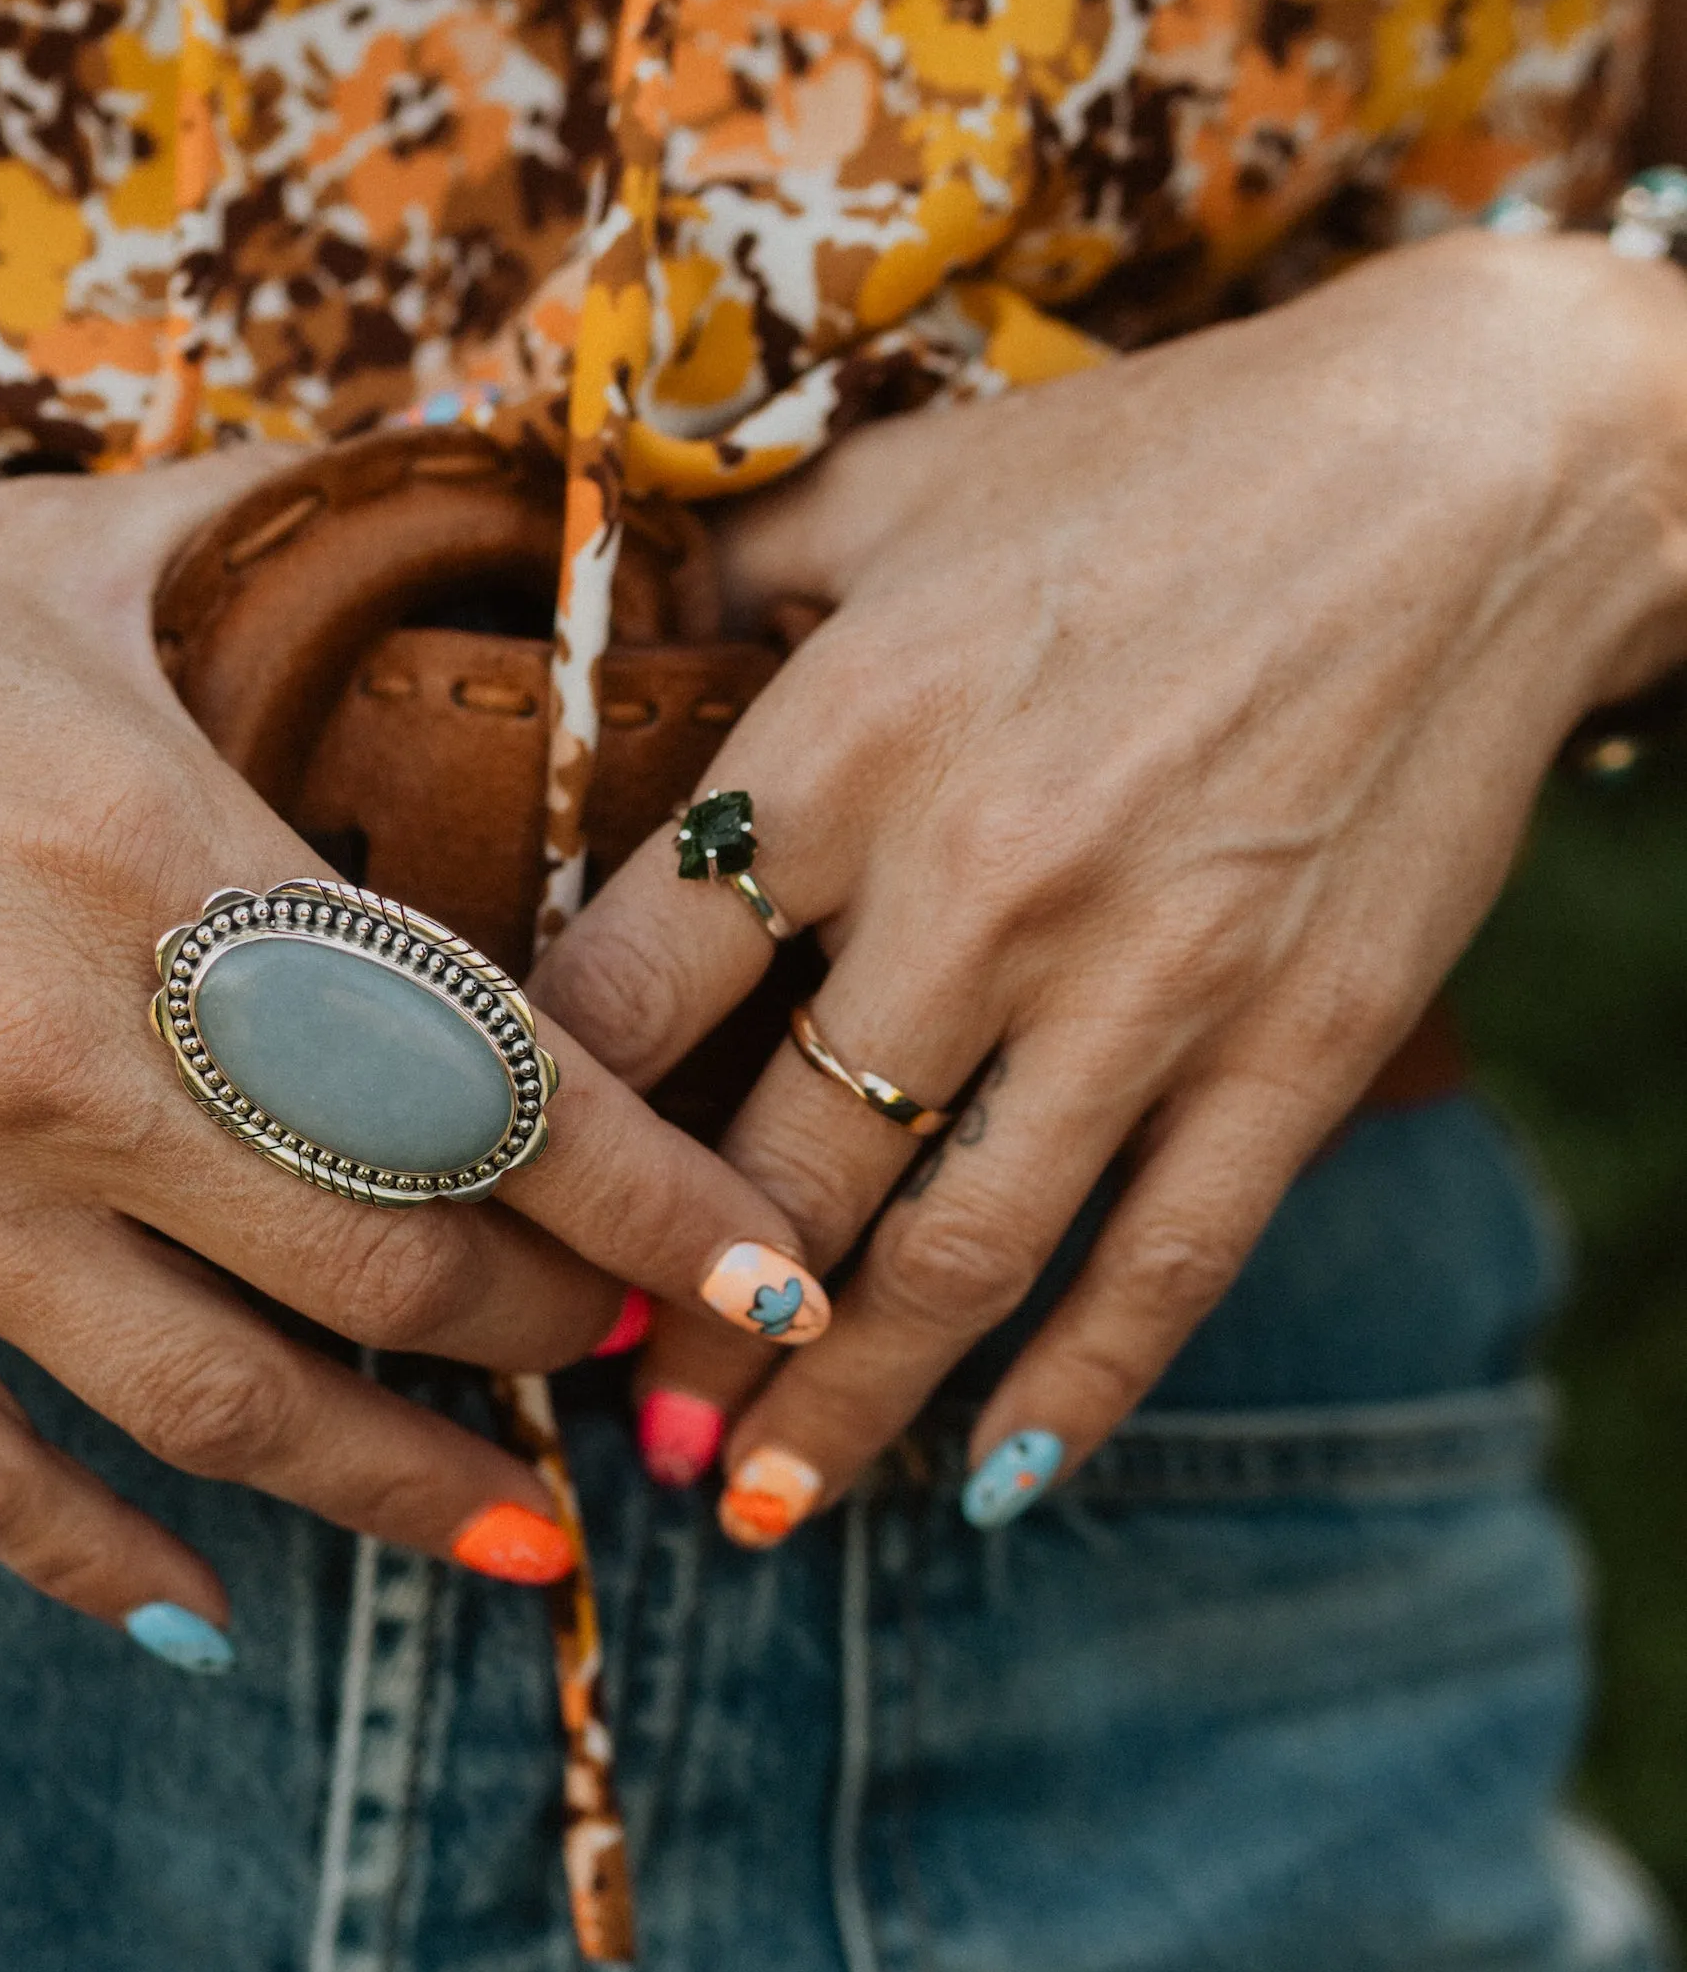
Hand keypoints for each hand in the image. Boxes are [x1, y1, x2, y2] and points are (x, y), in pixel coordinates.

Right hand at [0, 423, 828, 1641]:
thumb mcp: (54, 547)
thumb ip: (288, 525)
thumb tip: (494, 475)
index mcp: (159, 855)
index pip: (494, 1078)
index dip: (667, 1203)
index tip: (774, 1277)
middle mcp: (61, 1051)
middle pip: (398, 1266)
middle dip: (556, 1335)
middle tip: (631, 1354)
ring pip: (227, 1410)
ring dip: (399, 1491)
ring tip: (511, 1533)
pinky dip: (110, 1564)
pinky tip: (209, 1609)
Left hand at [530, 231, 1686, 1543]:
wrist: (1476, 473)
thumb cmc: (1165, 466)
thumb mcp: (903, 483)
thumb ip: (737, 580)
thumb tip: (600, 647)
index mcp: (847, 740)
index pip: (628, 992)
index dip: (538, 1129)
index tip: (494, 1217)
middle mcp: (979, 885)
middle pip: (774, 1169)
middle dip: (672, 1323)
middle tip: (611, 1420)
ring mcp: (1151, 984)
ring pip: (951, 1260)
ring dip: (835, 1410)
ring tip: (747, 1505)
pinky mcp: (1300, 1047)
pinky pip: (1163, 1265)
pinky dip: (1074, 1390)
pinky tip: (989, 1481)